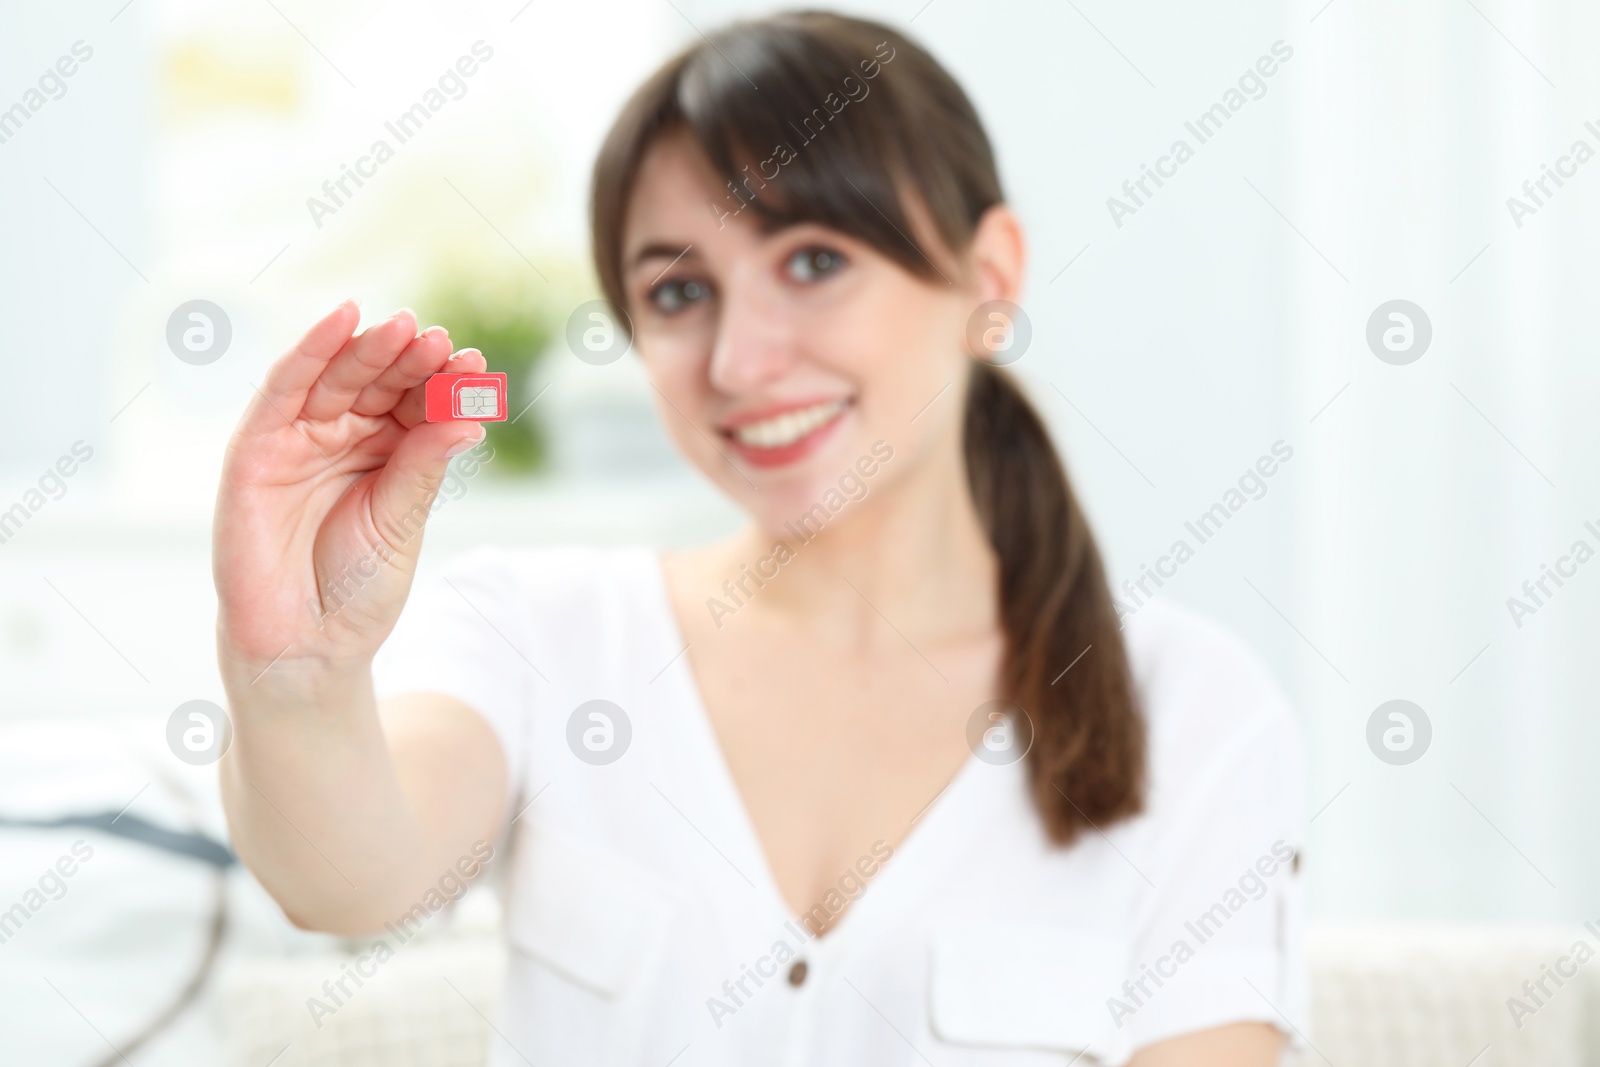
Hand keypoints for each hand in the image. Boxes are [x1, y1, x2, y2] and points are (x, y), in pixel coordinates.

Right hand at [213, 300, 488, 687]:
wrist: (306, 645)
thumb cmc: (357, 589)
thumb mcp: (401, 522)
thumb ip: (423, 467)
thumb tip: (468, 419)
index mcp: (387, 454)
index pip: (417, 404)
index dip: (444, 382)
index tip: (476, 365)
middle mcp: (343, 438)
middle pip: (380, 382)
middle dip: (410, 358)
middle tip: (440, 341)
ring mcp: (299, 439)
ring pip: (337, 377)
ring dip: (370, 348)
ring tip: (407, 328)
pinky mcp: (256, 447)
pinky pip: (284, 388)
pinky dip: (311, 350)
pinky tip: (342, 319)